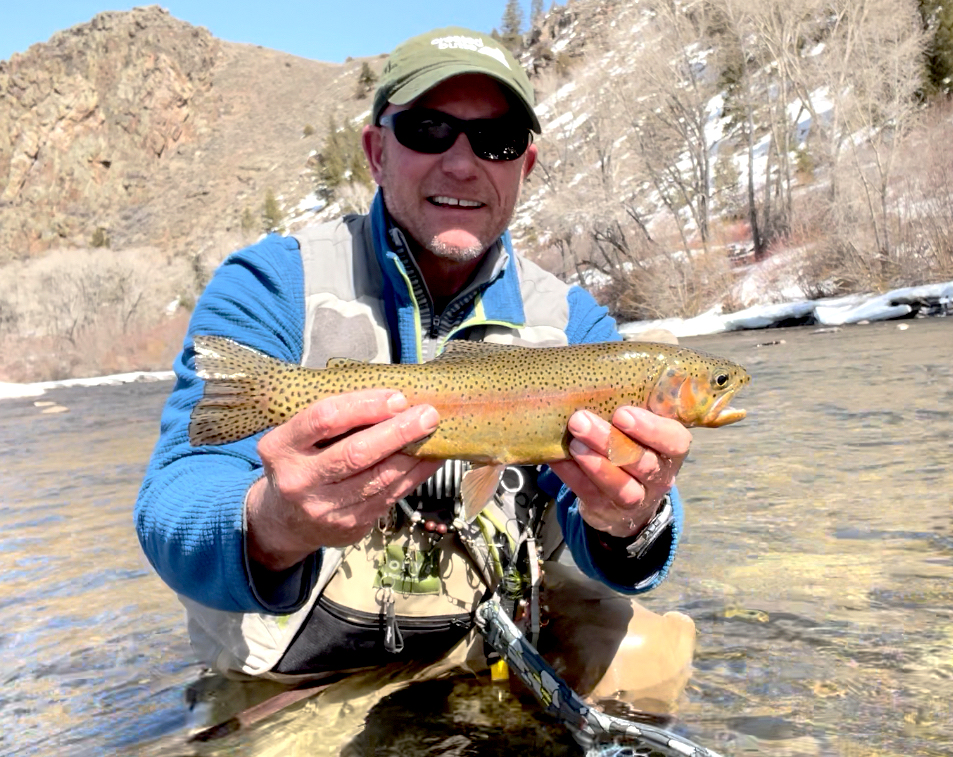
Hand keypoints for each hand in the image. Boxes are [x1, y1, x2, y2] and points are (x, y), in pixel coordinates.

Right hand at [246, 389, 442, 570]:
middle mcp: (298, 480)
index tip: (396, 398)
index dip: (364, 406)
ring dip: (412, 455)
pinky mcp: (348, 525)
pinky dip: (414, 476)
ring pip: (378, 478)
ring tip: (435, 434)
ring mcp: (324, 507)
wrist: (282, 521)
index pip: (324, 419)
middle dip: (398, 431)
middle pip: (356, 452)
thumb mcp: (296, 437)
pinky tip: (429, 460)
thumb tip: (390, 397)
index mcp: (280, 447)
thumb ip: (332, 419)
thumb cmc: (297, 463)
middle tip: (428, 415)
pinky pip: (389, 497)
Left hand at [548, 407, 690, 538]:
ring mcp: (636, 499)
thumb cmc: (629, 446)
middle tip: (580, 419)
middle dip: (609, 440)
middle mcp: (659, 477)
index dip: (650, 429)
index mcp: (671, 450)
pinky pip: (591, 494)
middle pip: (642, 462)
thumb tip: (592, 380)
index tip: (622, 413)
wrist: (622, 499)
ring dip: (594, 463)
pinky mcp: (608, 511)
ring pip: (620, 485)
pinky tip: (557, 460)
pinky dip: (573, 476)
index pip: (674, 441)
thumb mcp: (639, 430)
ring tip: (572, 443)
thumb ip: (628, 410)